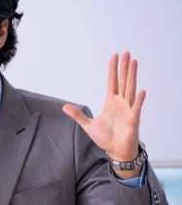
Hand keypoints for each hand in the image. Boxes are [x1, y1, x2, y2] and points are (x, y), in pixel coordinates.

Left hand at [62, 51, 144, 167]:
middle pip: (124, 81)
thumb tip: (64, 107)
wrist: (116, 151)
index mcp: (111, 102)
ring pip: (131, 90)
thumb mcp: (88, 125)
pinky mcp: (133, 120)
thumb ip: (78, 115)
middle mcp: (121, 103)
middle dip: (124, 67)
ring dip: (132, 76)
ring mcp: (128, 110)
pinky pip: (136, 109)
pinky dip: (138, 101)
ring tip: (134, 63)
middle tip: (126, 52)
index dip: (113, 69)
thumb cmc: (106, 138)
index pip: (113, 82)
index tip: (115, 56)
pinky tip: (141, 91)